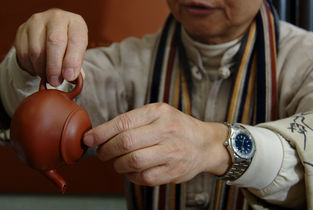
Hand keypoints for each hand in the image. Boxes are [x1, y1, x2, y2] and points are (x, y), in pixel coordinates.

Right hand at [14, 9, 87, 85]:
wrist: (50, 34)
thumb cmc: (68, 46)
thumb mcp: (77, 53)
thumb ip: (76, 65)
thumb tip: (70, 78)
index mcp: (75, 23)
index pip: (76, 40)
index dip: (73, 60)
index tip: (69, 77)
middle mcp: (57, 18)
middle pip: (54, 42)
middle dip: (55, 66)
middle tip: (55, 82)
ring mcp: (38, 21)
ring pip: (37, 50)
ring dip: (42, 69)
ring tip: (48, 76)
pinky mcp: (23, 29)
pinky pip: (24, 53)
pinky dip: (32, 66)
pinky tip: (39, 69)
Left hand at [83, 103, 229, 185]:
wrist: (204, 144)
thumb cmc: (176, 127)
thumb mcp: (158, 114)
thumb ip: (132, 121)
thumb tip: (100, 134)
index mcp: (159, 113)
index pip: (124, 122)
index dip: (101, 132)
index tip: (89, 138)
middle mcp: (166, 131)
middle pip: (125, 143)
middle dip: (106, 151)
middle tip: (102, 153)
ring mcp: (172, 152)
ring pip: (133, 162)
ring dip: (117, 165)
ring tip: (117, 161)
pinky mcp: (173, 171)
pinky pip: (143, 177)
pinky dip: (131, 175)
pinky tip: (132, 169)